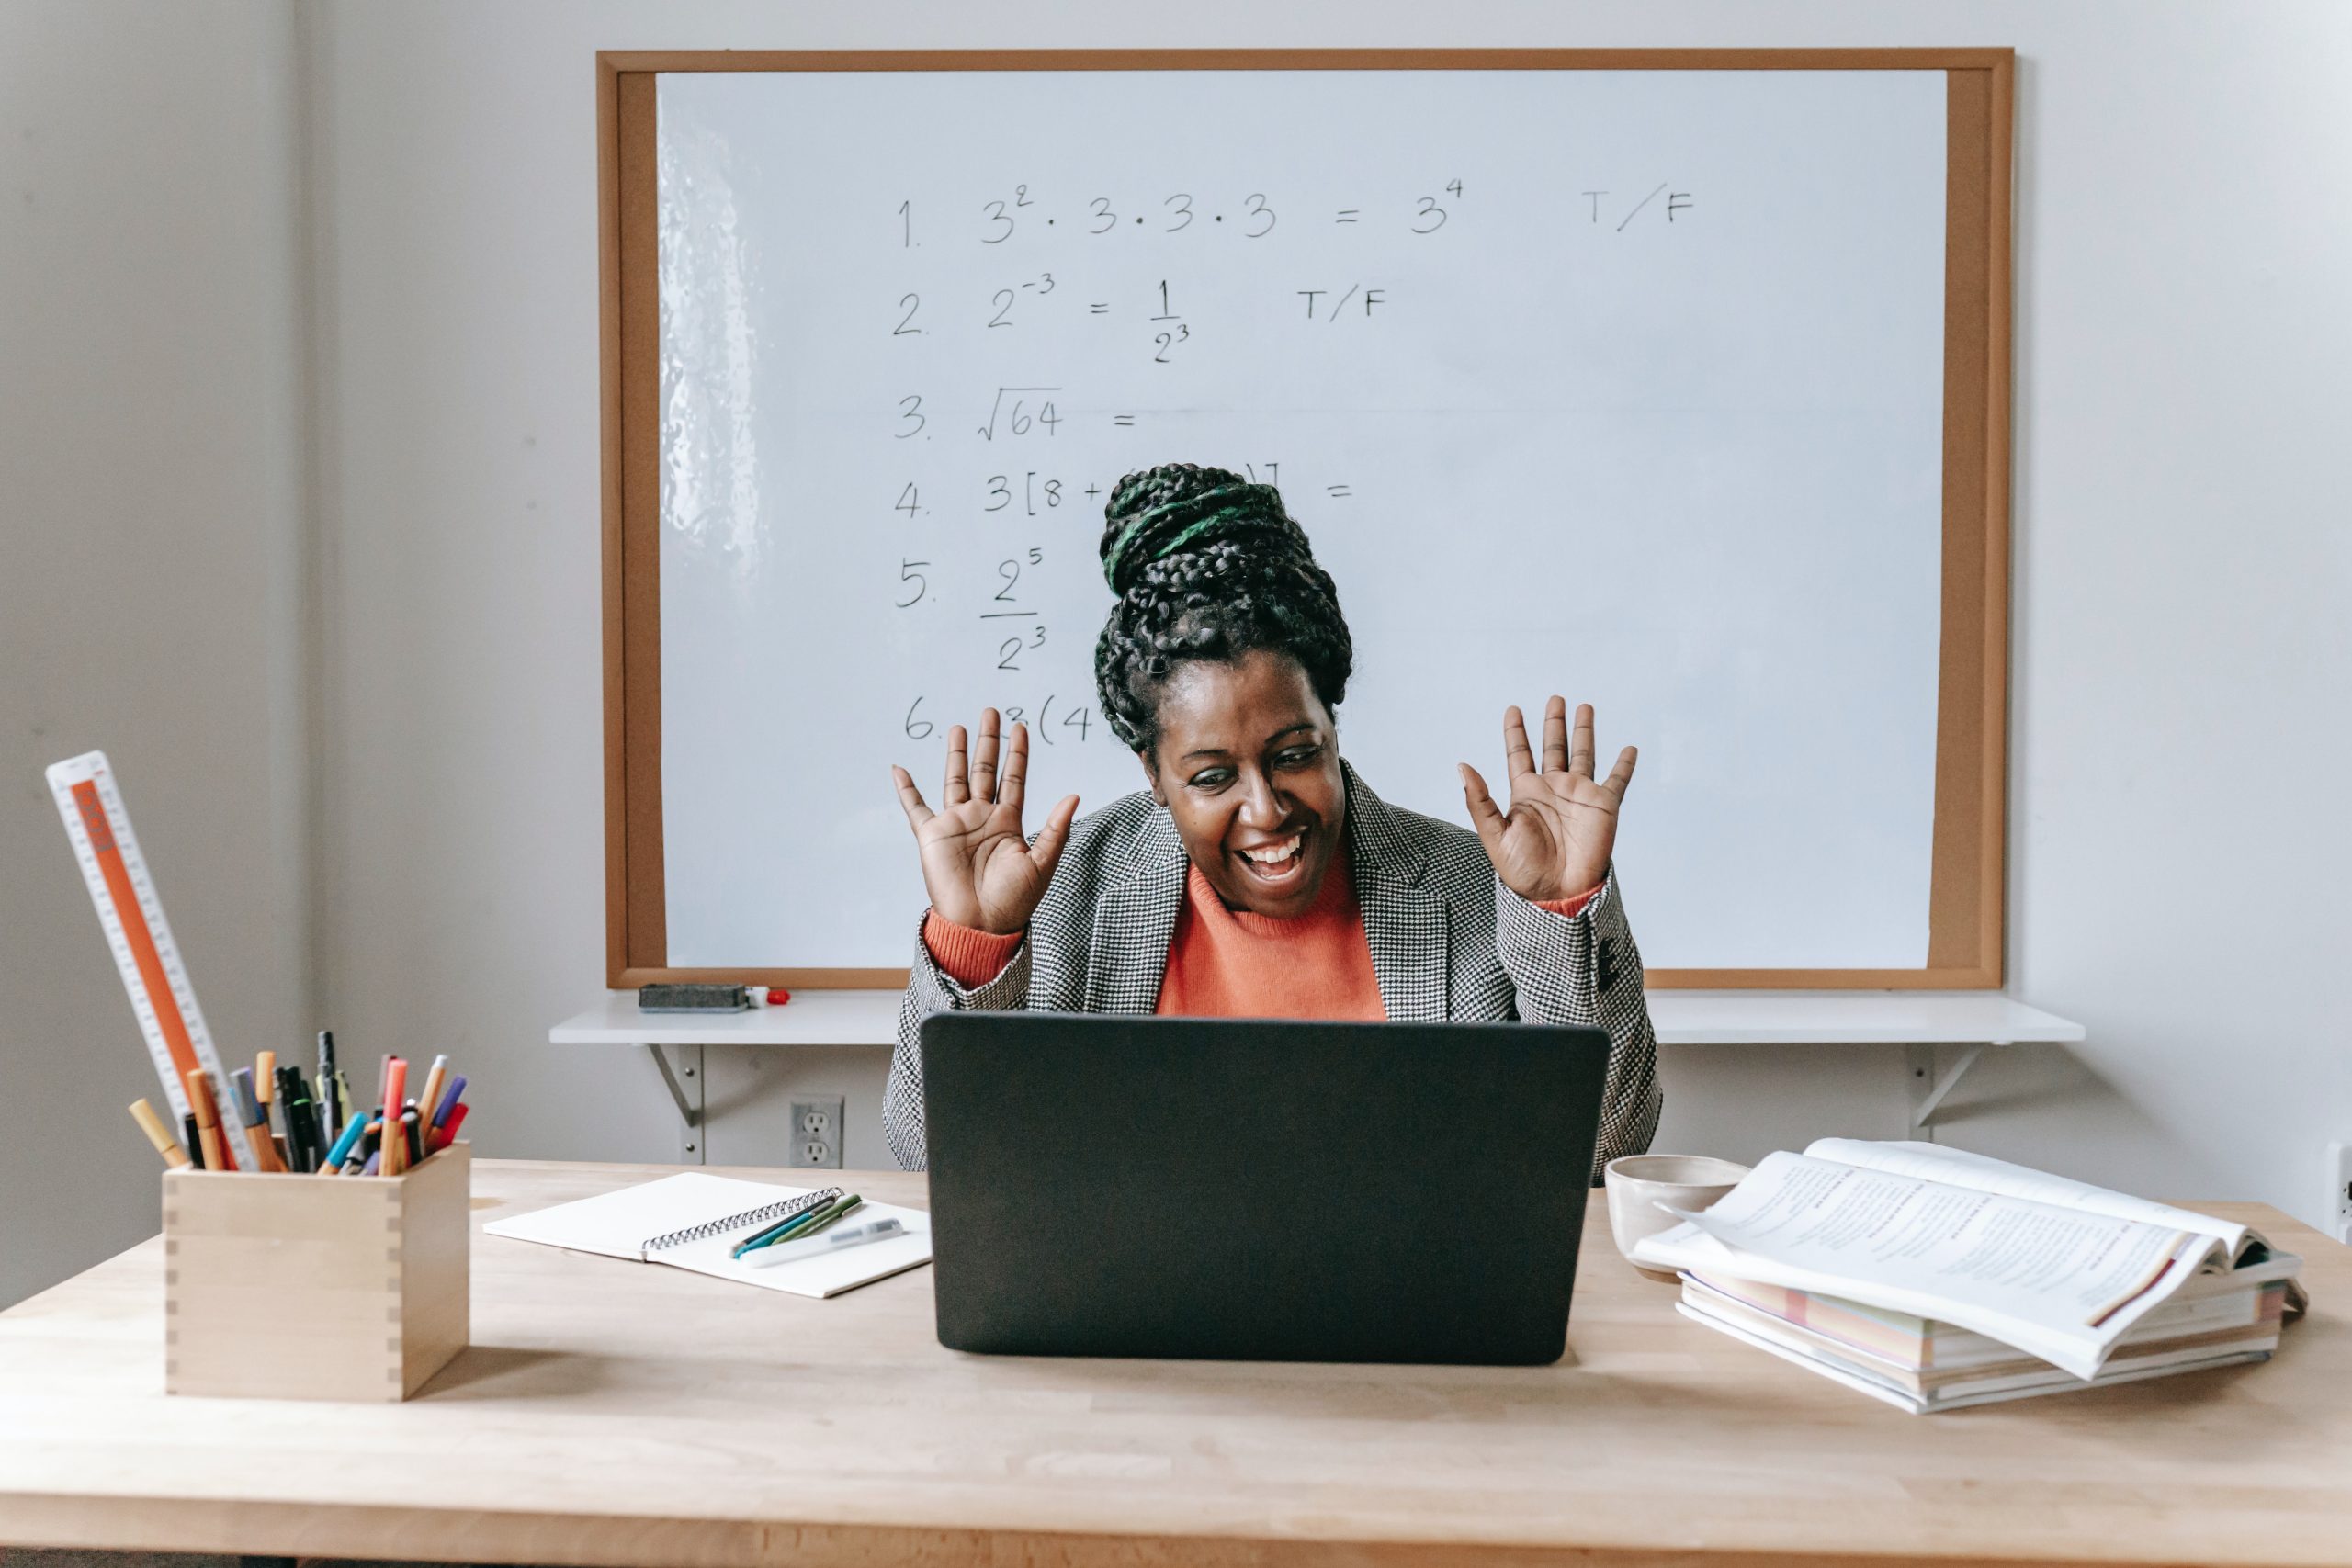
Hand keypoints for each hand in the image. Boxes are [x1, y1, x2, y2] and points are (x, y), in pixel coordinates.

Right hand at [891, 709, 1079, 935]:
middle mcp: (982, 818)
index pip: (1014, 779)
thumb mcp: (1042, 863)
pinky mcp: (932, 836)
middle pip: (985, 770)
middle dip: (988, 741)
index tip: (1021, 727)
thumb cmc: (1013, 902)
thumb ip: (1056, 829)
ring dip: (956, 753)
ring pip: (955, 779)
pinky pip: (915, 808)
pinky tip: (899, 769)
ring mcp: (956, 824)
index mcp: (1008, 823)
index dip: (1018, 753)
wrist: (980, 925)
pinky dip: (905, 789)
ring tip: (959, 727)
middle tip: (991, 712)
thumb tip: (1074, 795)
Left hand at [1459, 698, 1636, 903]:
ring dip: (1584, 731)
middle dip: (1553, 723)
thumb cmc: (1523, 871)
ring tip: (1584, 707)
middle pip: (1553, 746)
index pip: (1519, 754)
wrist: (1557, 894)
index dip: (1515, 732)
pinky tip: (1628, 748)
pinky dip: (1624, 764)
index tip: (1513, 710)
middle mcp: (1553, 790)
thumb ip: (1479, 800)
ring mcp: (1579, 795)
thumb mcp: (1494, 835)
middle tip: (1555, 699)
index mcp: (1526, 794)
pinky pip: (1617, 780)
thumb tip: (1462, 766)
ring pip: (1583, 754)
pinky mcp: (1603, 806)